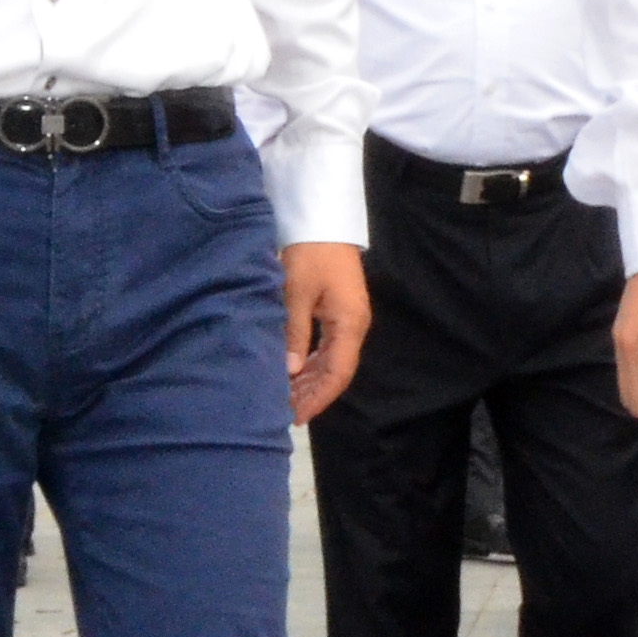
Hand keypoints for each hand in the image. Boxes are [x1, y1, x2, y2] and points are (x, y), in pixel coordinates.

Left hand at [285, 241, 368, 420]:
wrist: (322, 220)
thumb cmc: (310, 253)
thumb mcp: (296, 292)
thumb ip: (294, 332)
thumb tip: (290, 371)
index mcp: (349, 324)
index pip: (337, 373)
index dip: (319, 397)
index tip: (297, 416)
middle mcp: (354, 327)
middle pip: (336, 372)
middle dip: (312, 394)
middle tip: (284, 412)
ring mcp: (348, 320)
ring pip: (331, 361)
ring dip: (310, 381)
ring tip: (286, 398)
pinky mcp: (338, 313)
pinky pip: (327, 348)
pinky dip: (311, 364)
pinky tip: (294, 374)